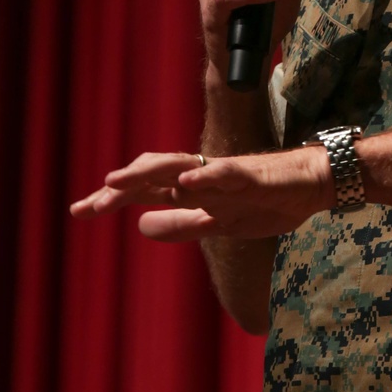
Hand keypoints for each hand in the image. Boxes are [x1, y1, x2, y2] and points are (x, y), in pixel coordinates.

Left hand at [69, 146, 332, 241]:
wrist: (311, 185)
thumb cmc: (265, 200)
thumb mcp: (217, 224)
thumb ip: (182, 225)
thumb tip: (140, 225)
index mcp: (194, 187)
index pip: (146, 189)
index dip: (114, 199)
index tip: (80, 212)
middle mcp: (203, 174)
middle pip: (154, 174)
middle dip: (121, 188)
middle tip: (87, 205)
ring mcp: (225, 173)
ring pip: (181, 167)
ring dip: (148, 173)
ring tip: (117, 182)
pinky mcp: (251, 175)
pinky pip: (224, 173)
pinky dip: (204, 176)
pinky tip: (183, 182)